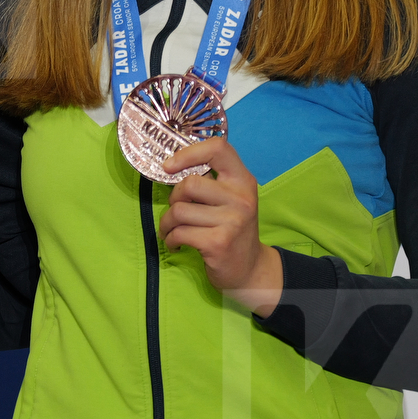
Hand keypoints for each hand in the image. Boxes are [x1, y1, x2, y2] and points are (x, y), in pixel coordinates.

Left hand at [158, 137, 283, 317]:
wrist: (250, 269)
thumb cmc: (232, 229)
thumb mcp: (231, 199)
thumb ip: (211, 181)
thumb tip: (170, 165)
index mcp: (242, 181)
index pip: (218, 148)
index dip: (188, 153)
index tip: (169, 166)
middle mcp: (241, 198)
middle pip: (189, 184)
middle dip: (173, 199)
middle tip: (177, 212)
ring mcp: (232, 221)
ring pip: (179, 211)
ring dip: (167, 223)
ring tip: (172, 230)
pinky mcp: (219, 243)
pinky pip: (179, 233)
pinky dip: (170, 240)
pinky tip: (176, 244)